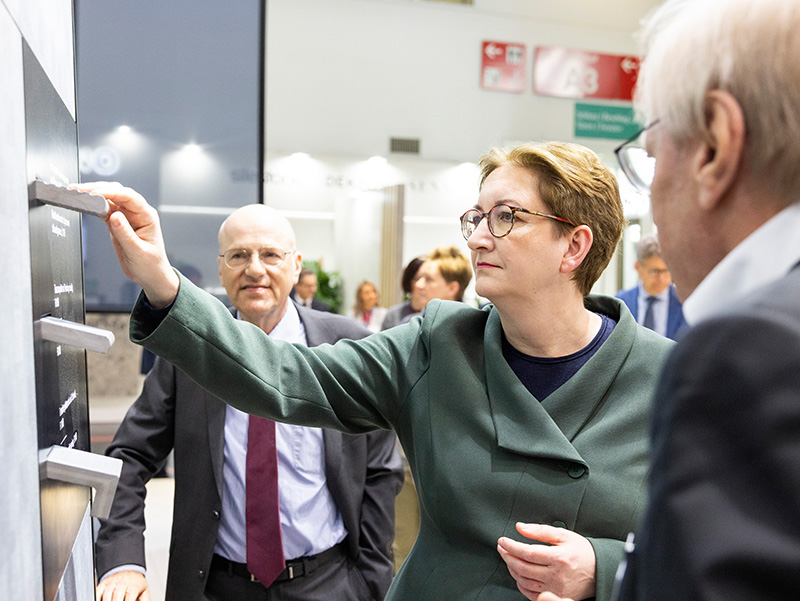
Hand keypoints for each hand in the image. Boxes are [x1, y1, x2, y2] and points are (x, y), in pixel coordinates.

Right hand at [71, 182, 178, 307]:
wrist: (151, 276)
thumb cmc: (151, 265)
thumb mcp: (138, 252)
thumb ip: (125, 234)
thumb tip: (114, 216)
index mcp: (147, 216)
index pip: (129, 197)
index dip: (111, 192)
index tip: (95, 193)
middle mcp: (137, 213)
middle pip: (117, 193)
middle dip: (98, 189)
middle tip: (79, 190)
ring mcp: (127, 217)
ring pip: (109, 199)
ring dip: (93, 195)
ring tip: (77, 193)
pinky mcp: (117, 223)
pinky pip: (105, 210)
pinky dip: (94, 206)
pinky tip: (84, 204)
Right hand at [96, 570, 150, 600]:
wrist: (129, 568)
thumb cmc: (136, 583)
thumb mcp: (144, 591)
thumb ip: (145, 600)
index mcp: (134, 585)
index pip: (130, 596)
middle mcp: (122, 582)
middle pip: (117, 596)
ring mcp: (112, 582)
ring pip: (107, 594)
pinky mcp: (104, 582)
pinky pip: (98, 591)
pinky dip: (97, 597)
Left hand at [497, 522, 595, 599]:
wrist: (599, 570)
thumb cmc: (582, 551)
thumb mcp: (563, 535)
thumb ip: (540, 530)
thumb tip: (520, 527)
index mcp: (558, 557)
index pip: (527, 553)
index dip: (511, 546)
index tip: (503, 540)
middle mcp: (556, 575)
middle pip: (522, 567)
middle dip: (507, 556)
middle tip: (501, 547)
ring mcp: (555, 588)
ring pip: (524, 581)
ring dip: (511, 568)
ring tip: (508, 558)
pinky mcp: (556, 597)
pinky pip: (530, 593)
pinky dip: (520, 583)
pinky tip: (518, 574)